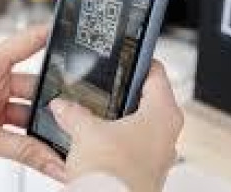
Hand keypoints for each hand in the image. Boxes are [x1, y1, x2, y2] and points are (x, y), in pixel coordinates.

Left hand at [0, 26, 65, 180]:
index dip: (53, 35)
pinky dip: (26, 137)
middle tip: (80, 113)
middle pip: (34, 84)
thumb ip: (23, 150)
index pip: (29, 41)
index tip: (79, 36)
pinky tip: (43, 149)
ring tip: (63, 137)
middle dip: (54, 100)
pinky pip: (15, 125)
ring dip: (40, 124)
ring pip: (27, 108)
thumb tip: (53, 161)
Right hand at [51, 62, 183, 191]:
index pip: (156, 72)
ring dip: (116, 119)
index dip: (139, 60)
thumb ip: (73, 113)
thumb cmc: (113, 176)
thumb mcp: (86, 133)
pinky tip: (94, 142)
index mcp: (163, 113)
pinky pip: (130, 147)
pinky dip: (114, 141)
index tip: (126, 54)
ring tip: (92, 113)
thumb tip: (63, 106)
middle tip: (103, 84)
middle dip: (122, 92)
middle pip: (147, 99)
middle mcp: (167, 133)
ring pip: (138, 125)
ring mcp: (157, 155)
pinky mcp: (144, 172)